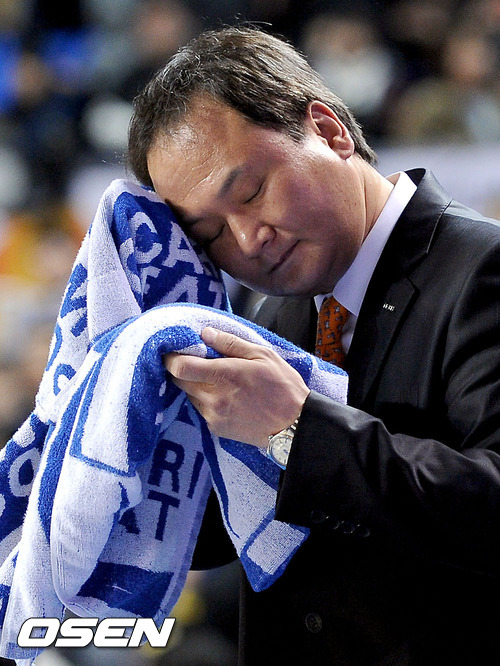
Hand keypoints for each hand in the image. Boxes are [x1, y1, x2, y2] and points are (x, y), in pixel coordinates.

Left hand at [163, 327, 309, 446]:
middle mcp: (213, 398)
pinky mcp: (216, 428)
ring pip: (188, 394)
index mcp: (224, 375)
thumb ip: (231, 343)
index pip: (180, 367)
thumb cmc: (283, 387)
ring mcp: (213, 415)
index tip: (174, 350)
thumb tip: (205, 333)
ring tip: (215, 379)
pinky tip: (224, 395)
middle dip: (182, 369)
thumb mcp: (263, 355)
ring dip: (195, 384)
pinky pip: (200, 409)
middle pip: (179, 381)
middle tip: (196, 360)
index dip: (171, 357)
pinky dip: (205, 400)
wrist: (294, 426)